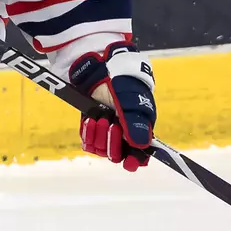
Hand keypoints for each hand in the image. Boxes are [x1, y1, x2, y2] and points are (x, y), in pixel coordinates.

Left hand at [70, 46, 155, 170]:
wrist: (98, 67)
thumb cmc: (121, 81)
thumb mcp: (130, 101)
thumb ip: (135, 124)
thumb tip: (142, 146)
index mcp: (139, 128)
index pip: (139, 154)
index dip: (135, 160)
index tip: (129, 163)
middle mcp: (124, 132)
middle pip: (118, 154)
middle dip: (113, 142)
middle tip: (110, 124)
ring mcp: (107, 130)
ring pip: (102, 149)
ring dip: (99, 135)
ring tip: (99, 118)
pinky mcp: (91, 126)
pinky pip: (88, 142)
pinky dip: (88, 133)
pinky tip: (90, 119)